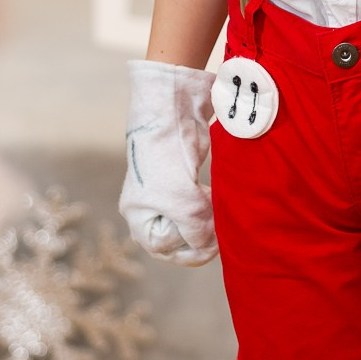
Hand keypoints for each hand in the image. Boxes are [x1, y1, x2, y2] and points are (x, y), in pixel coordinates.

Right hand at [120, 60, 218, 266]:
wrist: (171, 111)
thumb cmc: (167, 159)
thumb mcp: (182, 203)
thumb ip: (196, 230)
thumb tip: (208, 244)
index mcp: (139, 217)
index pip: (165, 248)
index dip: (190, 246)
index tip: (212, 235)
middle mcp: (150, 209)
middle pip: (177, 238)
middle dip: (200, 238)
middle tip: (221, 233)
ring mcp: (167, 193)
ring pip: (191, 222)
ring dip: (207, 223)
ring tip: (221, 216)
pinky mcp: (184, 178)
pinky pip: (199, 204)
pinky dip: (211, 207)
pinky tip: (219, 201)